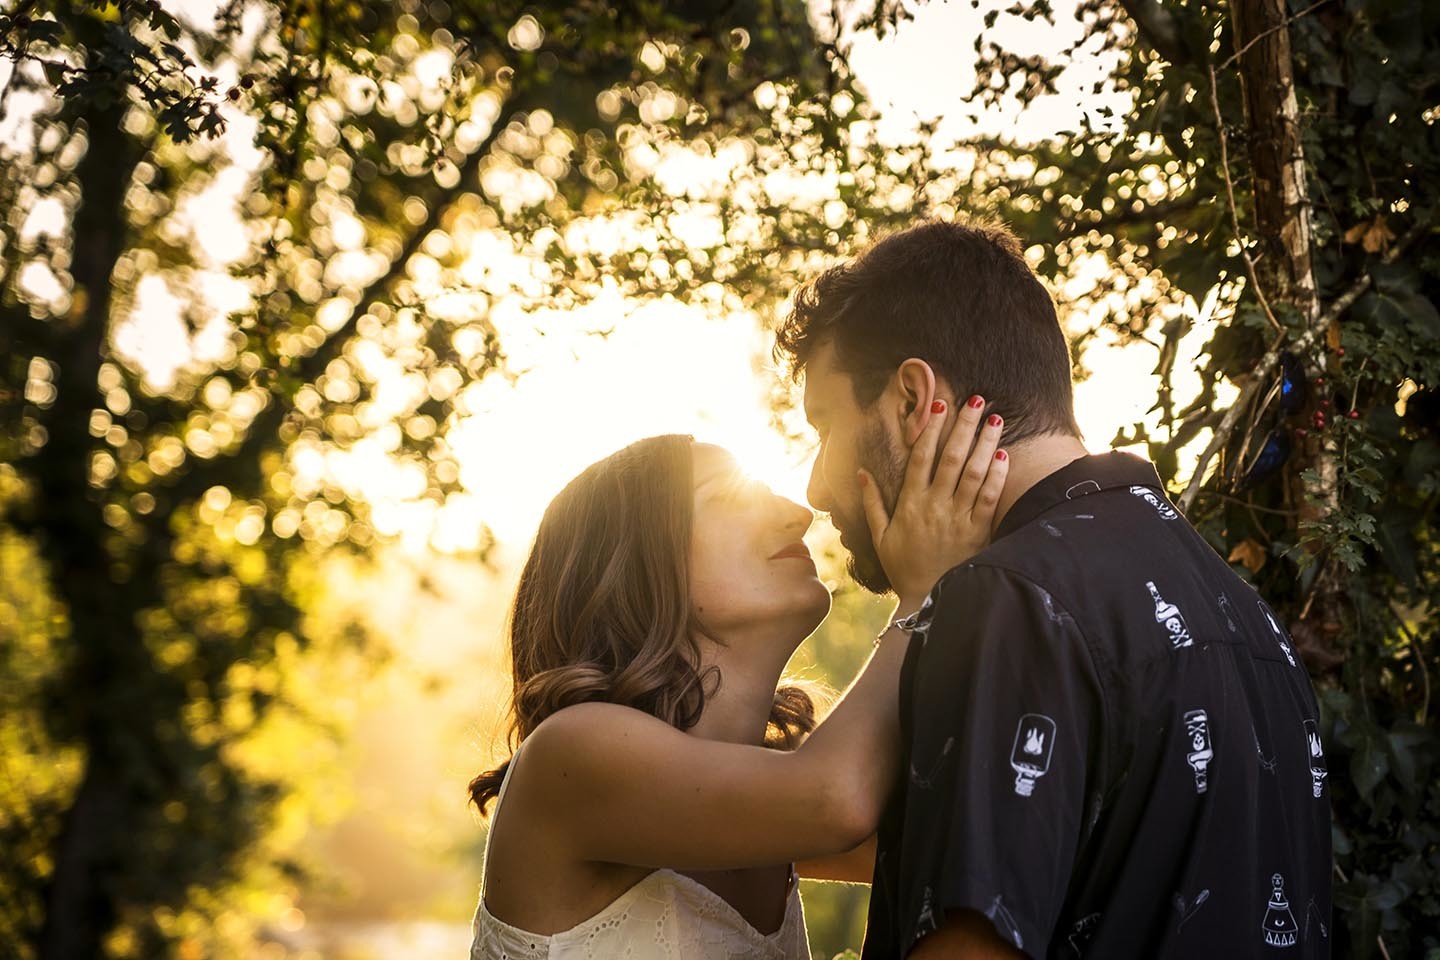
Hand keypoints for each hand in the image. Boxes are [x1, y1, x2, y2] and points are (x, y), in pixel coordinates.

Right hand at [858, 398, 1007, 604]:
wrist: (929, 601)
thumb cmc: (903, 567)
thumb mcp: (880, 536)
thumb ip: (871, 503)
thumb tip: (861, 472)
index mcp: (910, 503)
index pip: (921, 457)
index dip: (931, 429)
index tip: (939, 407)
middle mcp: (935, 505)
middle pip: (952, 457)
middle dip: (965, 425)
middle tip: (978, 400)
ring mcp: (958, 518)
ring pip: (974, 472)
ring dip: (986, 443)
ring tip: (996, 419)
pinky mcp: (978, 531)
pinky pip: (989, 497)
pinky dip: (998, 475)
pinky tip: (1004, 454)